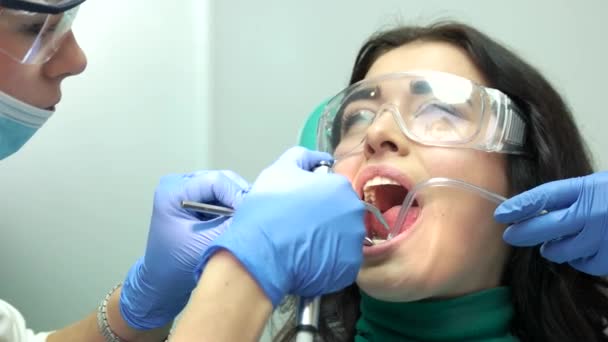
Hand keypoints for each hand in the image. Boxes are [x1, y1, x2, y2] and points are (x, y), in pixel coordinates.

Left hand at [120, 170, 249, 328]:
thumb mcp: (206, 243)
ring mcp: (187, 190)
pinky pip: (221, 195)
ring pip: (224, 186)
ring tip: (249, 217)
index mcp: (173, 191)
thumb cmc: (176, 265)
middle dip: (239, 196)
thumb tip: (255, 211)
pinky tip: (240, 219)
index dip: (237, 195)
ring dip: (238, 201)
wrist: (162, 281)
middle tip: (254, 214)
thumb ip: (231, 224)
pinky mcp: (196, 199)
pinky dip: (232, 206)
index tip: (252, 213)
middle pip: (221, 180)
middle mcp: (178, 184)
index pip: (215, 182)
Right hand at [195, 147, 365, 306]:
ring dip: (329, 241)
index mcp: (341, 186)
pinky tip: (308, 261)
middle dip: (326, 220)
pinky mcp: (349, 267)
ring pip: (344, 238)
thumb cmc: (268, 208)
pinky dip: (329, 262)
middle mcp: (355, 212)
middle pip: (342, 214)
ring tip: (303, 246)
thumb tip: (322, 158)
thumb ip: (302, 157)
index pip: (333, 191)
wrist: (260, 252)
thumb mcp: (279, 170)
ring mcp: (355, 241)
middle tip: (300, 228)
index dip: (315, 199)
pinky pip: (341, 262)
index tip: (299, 209)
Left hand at [495, 172, 607, 275]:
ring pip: (561, 251)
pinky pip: (583, 264)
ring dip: (552, 249)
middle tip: (510, 236)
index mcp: (589, 188)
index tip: (500, 215)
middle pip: (546, 227)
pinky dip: (579, 259)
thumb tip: (531, 210)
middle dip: (523, 233)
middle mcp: (594, 213)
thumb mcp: (597, 186)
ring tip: (552, 244)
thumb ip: (570, 196)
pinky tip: (583, 250)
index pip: (545, 197)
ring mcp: (603, 237)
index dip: (519, 206)